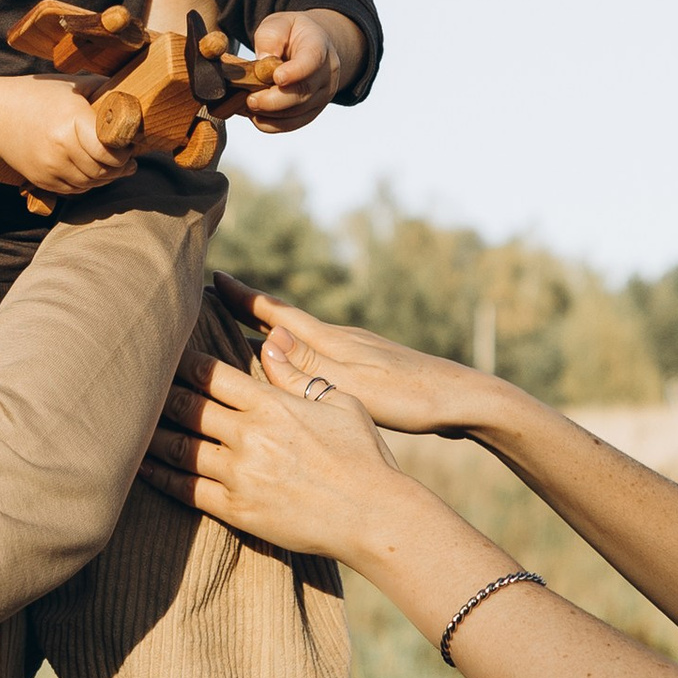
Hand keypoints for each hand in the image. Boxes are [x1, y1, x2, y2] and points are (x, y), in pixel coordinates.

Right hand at [0, 78, 125, 197]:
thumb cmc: (40, 96)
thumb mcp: (73, 85)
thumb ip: (104, 89)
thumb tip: (135, 98)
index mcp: (70, 121)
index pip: (108, 150)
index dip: (124, 150)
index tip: (128, 142)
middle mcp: (59, 147)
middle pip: (103, 170)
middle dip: (120, 166)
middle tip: (128, 156)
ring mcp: (49, 167)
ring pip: (91, 183)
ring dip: (106, 176)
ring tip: (113, 163)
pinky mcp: (42, 181)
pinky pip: (76, 190)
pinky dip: (88, 183)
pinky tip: (92, 168)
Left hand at [143, 348, 410, 559]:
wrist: (373, 516)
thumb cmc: (364, 456)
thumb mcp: (340, 402)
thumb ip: (297, 374)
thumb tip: (270, 340)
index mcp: (271, 404)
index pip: (209, 374)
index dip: (179, 361)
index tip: (159, 352)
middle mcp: (249, 436)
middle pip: (185, 406)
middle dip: (156, 393)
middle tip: (128, 383)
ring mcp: (240, 475)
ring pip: (178, 447)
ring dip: (148, 433)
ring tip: (122, 423)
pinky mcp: (236, 510)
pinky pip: (185, 490)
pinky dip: (158, 476)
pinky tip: (139, 467)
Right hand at [209, 275, 495, 436]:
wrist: (463, 400)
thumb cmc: (408, 399)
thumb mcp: (352, 387)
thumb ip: (307, 368)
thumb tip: (263, 337)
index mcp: (332, 342)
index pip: (277, 314)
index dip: (245, 299)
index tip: (215, 277)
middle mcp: (342, 339)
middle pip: (288, 320)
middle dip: (253, 309)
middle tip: (220, 295)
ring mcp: (360, 351)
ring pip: (307, 337)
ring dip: (276, 330)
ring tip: (253, 330)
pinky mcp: (375, 367)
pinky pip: (325, 353)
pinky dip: (302, 352)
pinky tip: (309, 366)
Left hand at [236, 9, 351, 133]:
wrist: (311, 45)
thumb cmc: (291, 34)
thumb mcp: (278, 24)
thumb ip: (269, 38)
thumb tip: (262, 62)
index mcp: (320, 47)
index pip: (312, 61)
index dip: (296, 71)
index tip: (277, 78)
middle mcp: (326, 74)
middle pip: (304, 93)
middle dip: (274, 100)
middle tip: (250, 100)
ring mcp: (322, 96)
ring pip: (296, 113)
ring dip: (268, 113)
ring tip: (245, 105)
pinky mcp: (312, 112)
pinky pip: (291, 124)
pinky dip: (270, 124)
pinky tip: (254, 114)